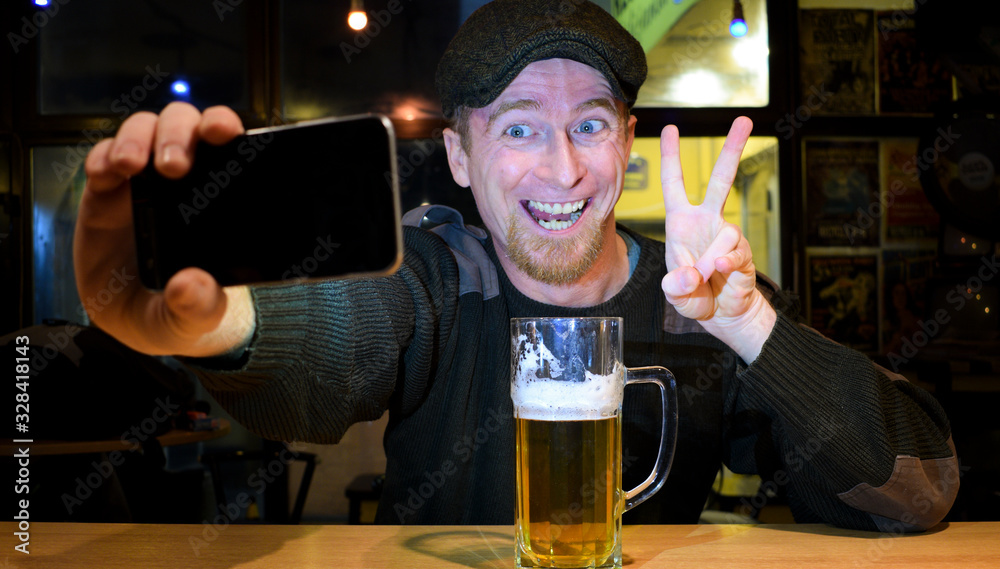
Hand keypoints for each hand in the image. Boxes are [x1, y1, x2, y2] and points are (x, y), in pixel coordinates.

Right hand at [74, 102, 254, 356]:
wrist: (138, 320)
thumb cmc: (179, 310)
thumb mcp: (194, 318)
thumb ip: (199, 306)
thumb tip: (192, 286)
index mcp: (219, 199)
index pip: (229, 146)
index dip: (225, 127)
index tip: (223, 132)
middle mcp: (184, 180)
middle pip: (184, 125)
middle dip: (179, 133)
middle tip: (174, 166)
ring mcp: (143, 180)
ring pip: (144, 130)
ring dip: (138, 137)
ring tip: (131, 165)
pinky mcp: (106, 190)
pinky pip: (102, 157)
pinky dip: (102, 155)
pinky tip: (105, 173)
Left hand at [659, 117, 775, 361]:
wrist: (722, 315)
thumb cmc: (694, 295)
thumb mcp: (675, 292)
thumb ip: (675, 286)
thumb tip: (689, 275)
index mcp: (681, 222)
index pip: (674, 183)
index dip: (670, 156)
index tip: (669, 128)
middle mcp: (706, 221)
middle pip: (721, 179)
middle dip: (733, 149)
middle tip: (745, 120)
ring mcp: (727, 235)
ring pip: (724, 233)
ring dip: (708, 260)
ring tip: (703, 278)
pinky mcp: (743, 252)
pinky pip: (735, 252)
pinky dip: (726, 263)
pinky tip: (718, 269)